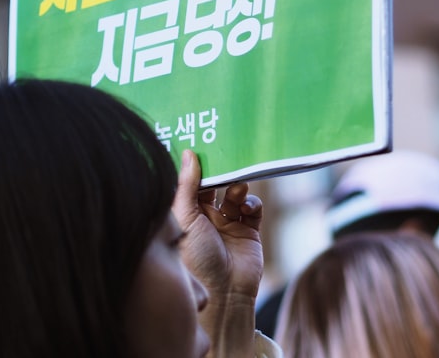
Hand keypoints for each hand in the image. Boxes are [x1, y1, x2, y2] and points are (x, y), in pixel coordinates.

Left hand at [172, 150, 263, 354]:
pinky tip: (246, 207)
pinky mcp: (249, 230)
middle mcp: (206, 217)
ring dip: (237, 186)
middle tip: (225, 155)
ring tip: (237, 188)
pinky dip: (251, 202)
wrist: (224, 293)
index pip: (190, 183)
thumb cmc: (195, 258)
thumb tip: (188, 154)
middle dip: (221, 172)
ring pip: (236, 192)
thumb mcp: (184, 218)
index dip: (194, 166)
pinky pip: (253, 207)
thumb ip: (186, 185)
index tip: (200, 145)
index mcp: (186, 214)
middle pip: (215, 184)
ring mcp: (228, 223)